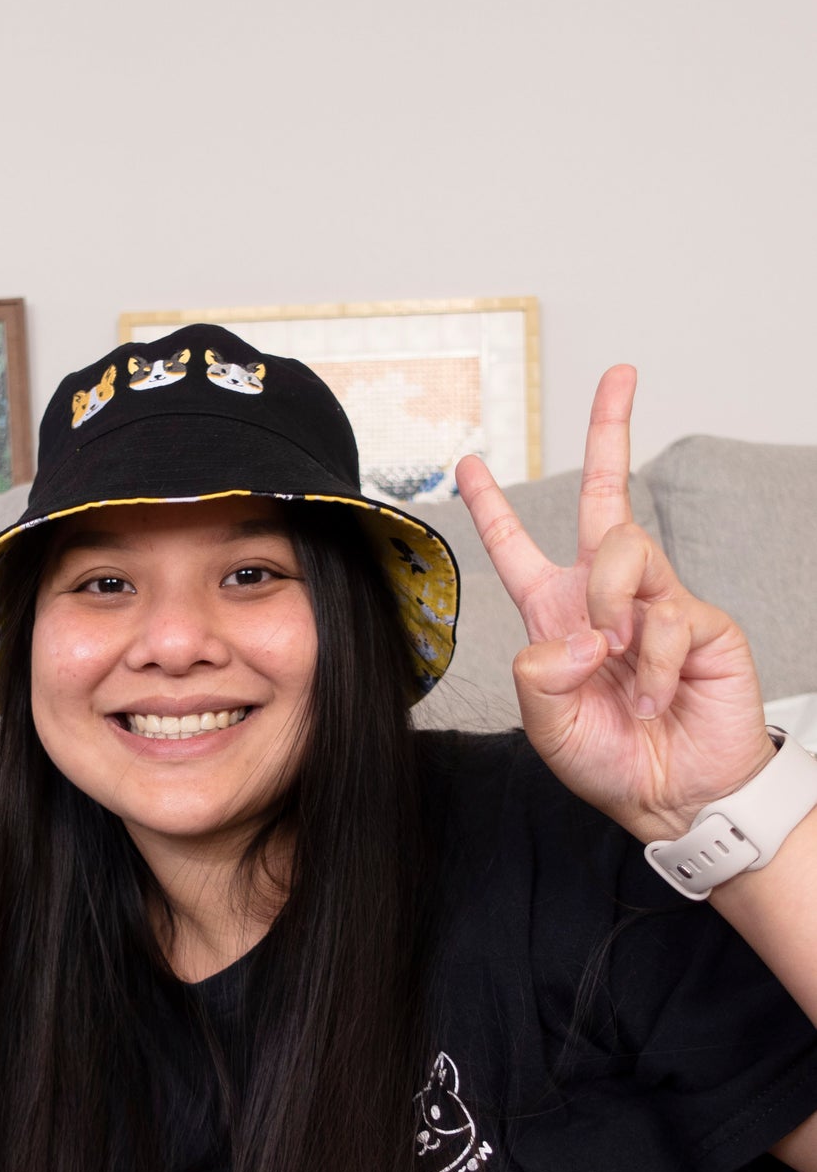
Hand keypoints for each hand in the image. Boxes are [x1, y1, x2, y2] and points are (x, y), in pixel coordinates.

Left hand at [454, 364, 774, 843]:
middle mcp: (606, 597)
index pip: (518, 547)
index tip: (468, 462)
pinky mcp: (702, 621)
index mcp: (556, 615)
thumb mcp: (547, 725)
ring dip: (609, 604)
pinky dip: (651, 665)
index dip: (492, 506)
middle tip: (620, 373)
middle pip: (607, 494)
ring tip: (615, 661)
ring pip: (623, 548)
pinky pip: (665, 616)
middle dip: (610, 429)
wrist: (676, 797)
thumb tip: (579, 631)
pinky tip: (653, 697)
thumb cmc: (611, 759)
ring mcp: (657, 603)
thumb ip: (540, 675)